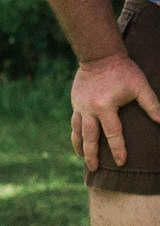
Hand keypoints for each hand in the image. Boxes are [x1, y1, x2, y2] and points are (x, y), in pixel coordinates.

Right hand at [70, 53, 159, 169]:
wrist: (99, 56)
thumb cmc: (123, 71)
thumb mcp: (140, 86)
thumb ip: (151, 104)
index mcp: (106, 107)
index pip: (113, 133)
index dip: (118, 149)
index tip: (121, 162)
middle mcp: (90, 110)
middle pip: (89, 138)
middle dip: (91, 155)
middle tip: (93, 169)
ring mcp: (80, 107)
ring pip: (77, 131)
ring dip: (79, 146)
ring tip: (82, 158)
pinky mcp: (75, 103)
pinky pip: (74, 122)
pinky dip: (76, 133)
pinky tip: (78, 139)